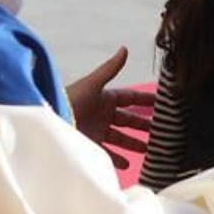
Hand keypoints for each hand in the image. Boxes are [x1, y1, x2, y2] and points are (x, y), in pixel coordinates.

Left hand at [66, 47, 154, 169]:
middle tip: (161, 131)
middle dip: (144, 125)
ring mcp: (97, 130)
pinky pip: (107, 153)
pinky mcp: (90, 144)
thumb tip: (124, 49)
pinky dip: (117, 159)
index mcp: (105, 97)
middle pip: (128, 120)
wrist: (50, 122)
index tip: (163, 103)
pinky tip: (128, 164)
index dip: (146, 100)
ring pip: (121, 138)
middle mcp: (102, 114)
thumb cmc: (70, 100)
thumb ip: (110, 68)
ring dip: (134, 143)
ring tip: (149, 150)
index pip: (130, 98)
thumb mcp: (93, 84)